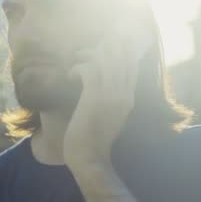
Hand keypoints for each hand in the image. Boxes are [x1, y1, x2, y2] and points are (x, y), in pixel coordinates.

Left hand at [63, 28, 150, 167]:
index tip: (107, 43)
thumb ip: (107, 99)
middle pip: (121, 57)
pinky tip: (70, 75)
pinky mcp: (94, 98)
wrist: (89, 158)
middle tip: (89, 48)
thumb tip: (97, 83)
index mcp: (128, 98)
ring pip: (105, 59)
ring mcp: (110, 96)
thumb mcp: (107, 116)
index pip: (131, 65)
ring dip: (88, 55)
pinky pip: (88, 70)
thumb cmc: (93, 139)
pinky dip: (77, 68)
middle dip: (105, 46)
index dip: (121, 50)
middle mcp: (123, 94)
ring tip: (77, 59)